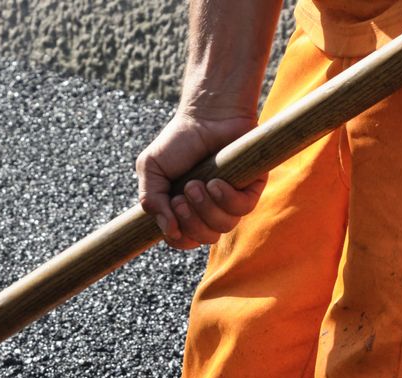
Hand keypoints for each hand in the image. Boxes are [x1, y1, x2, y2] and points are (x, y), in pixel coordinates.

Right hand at [135, 112, 266, 250]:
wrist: (206, 114)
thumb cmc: (179, 140)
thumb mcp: (151, 169)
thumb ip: (150, 200)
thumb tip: (168, 230)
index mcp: (186, 209)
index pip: (184, 240)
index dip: (178, 236)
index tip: (171, 210)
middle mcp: (209, 209)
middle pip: (204, 238)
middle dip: (191, 221)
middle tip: (183, 196)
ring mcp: (230, 200)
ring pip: (223, 227)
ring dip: (206, 208)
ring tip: (197, 183)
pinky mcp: (251, 189)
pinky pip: (242, 210)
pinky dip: (226, 198)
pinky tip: (216, 181)